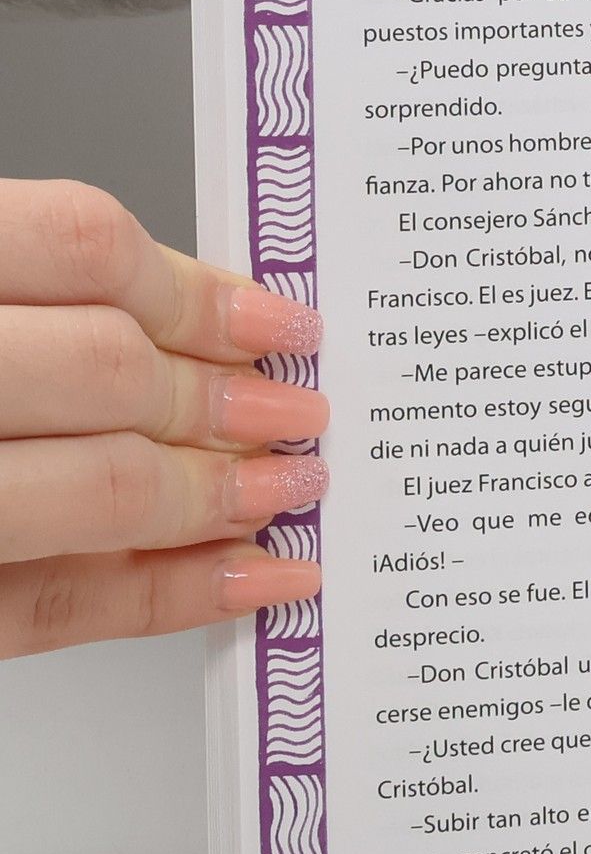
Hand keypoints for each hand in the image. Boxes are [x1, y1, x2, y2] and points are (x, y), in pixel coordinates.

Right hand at [0, 179, 329, 657]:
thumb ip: (21, 284)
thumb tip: (193, 307)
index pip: (77, 244)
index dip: (197, 287)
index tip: (276, 319)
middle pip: (105, 371)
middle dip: (227, 399)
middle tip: (300, 411)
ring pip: (99, 490)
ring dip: (223, 494)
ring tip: (292, 486)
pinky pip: (58, 609)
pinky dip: (176, 595)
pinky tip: (255, 577)